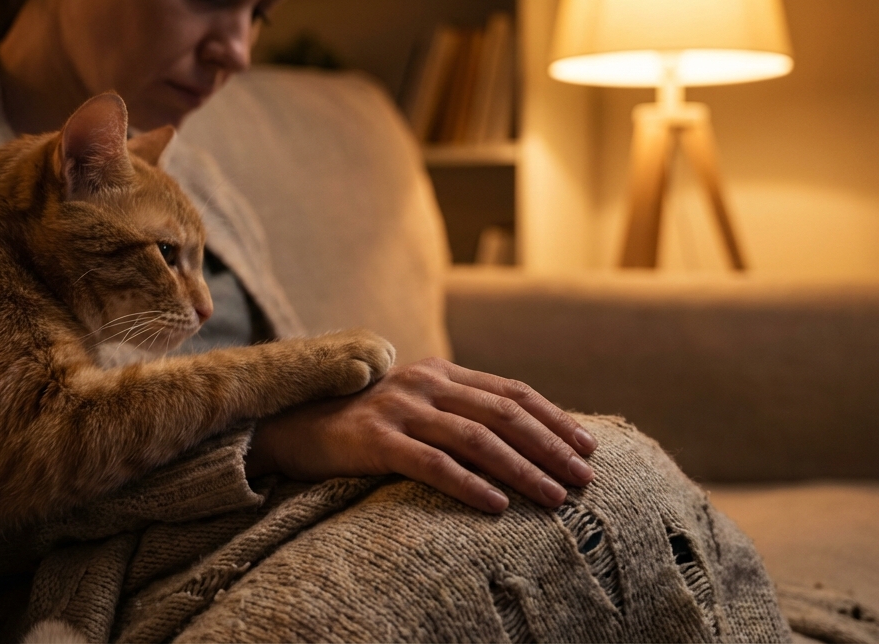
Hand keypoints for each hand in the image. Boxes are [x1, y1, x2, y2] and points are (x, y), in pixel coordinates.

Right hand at [245, 357, 596, 513]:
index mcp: (440, 372)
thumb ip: (459, 412)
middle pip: (504, 415)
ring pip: (477, 440)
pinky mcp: (376, 440)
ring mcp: (400, 410)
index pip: (511, 393)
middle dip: (551, 447)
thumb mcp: (416, 407)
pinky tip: (497, 506)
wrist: (291, 427)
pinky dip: (469, 485)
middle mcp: (425, 384)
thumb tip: (522, 441)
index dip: (554, 419)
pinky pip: (432, 465)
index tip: (588, 447)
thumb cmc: (362, 425)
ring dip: (523, 470)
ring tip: (555, 498)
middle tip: (585, 478)